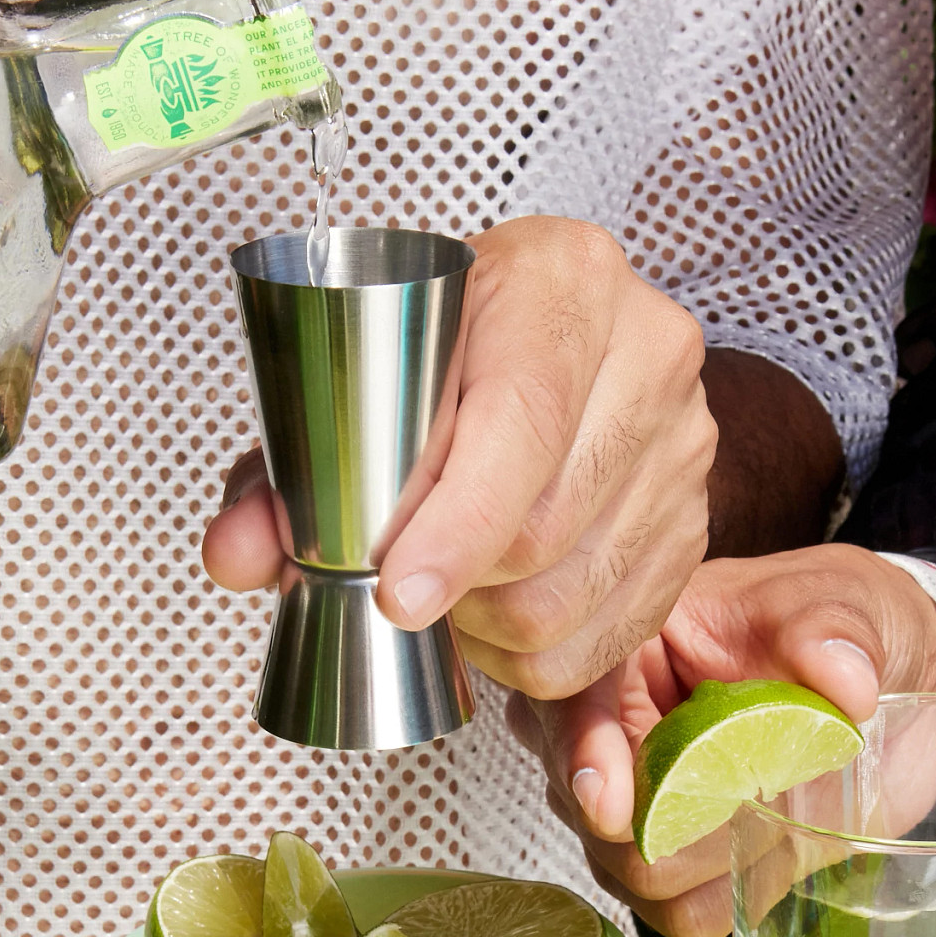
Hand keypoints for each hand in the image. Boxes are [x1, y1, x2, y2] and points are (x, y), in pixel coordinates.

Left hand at [202, 217, 713, 696]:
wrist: (552, 336)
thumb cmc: (444, 348)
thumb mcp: (350, 375)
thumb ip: (282, 468)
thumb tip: (239, 555)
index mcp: (564, 280)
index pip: (522, 420)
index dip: (456, 524)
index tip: (397, 592)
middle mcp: (648, 352)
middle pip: (548, 528)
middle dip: (458, 586)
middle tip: (401, 586)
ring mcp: (686, 441)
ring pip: (576, 594)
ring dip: (492, 628)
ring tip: (447, 596)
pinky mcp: (696, 519)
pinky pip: (613, 634)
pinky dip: (540, 656)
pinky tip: (497, 623)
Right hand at [511, 546, 935, 936]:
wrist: (894, 686)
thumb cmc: (847, 625)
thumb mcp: (847, 601)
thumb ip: (835, 631)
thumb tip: (844, 681)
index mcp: (629, 649)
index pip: (569, 703)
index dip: (579, 754)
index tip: (609, 804)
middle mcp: (613, 731)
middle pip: (589, 810)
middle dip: (665, 823)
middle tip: (755, 791)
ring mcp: (640, 804)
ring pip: (630, 871)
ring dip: (709, 859)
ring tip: (776, 807)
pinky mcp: (681, 860)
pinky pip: (679, 912)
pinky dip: (733, 893)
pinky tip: (775, 846)